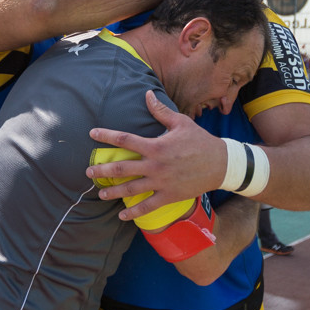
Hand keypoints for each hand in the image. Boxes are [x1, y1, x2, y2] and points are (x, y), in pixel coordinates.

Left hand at [85, 90, 226, 220]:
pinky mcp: (169, 196)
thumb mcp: (181, 122)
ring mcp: (161, 183)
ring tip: (101, 194)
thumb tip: (147, 94)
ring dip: (113, 192)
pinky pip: (147, 206)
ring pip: (131, 189)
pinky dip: (133, 212)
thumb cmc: (200, 141)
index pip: (125, 139)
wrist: (221, 164)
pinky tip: (122, 215)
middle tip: (88, 172)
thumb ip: (160, 111)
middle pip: (122, 168)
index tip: (92, 134)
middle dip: (103, 170)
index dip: (106, 136)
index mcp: (156, 146)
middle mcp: (155, 165)